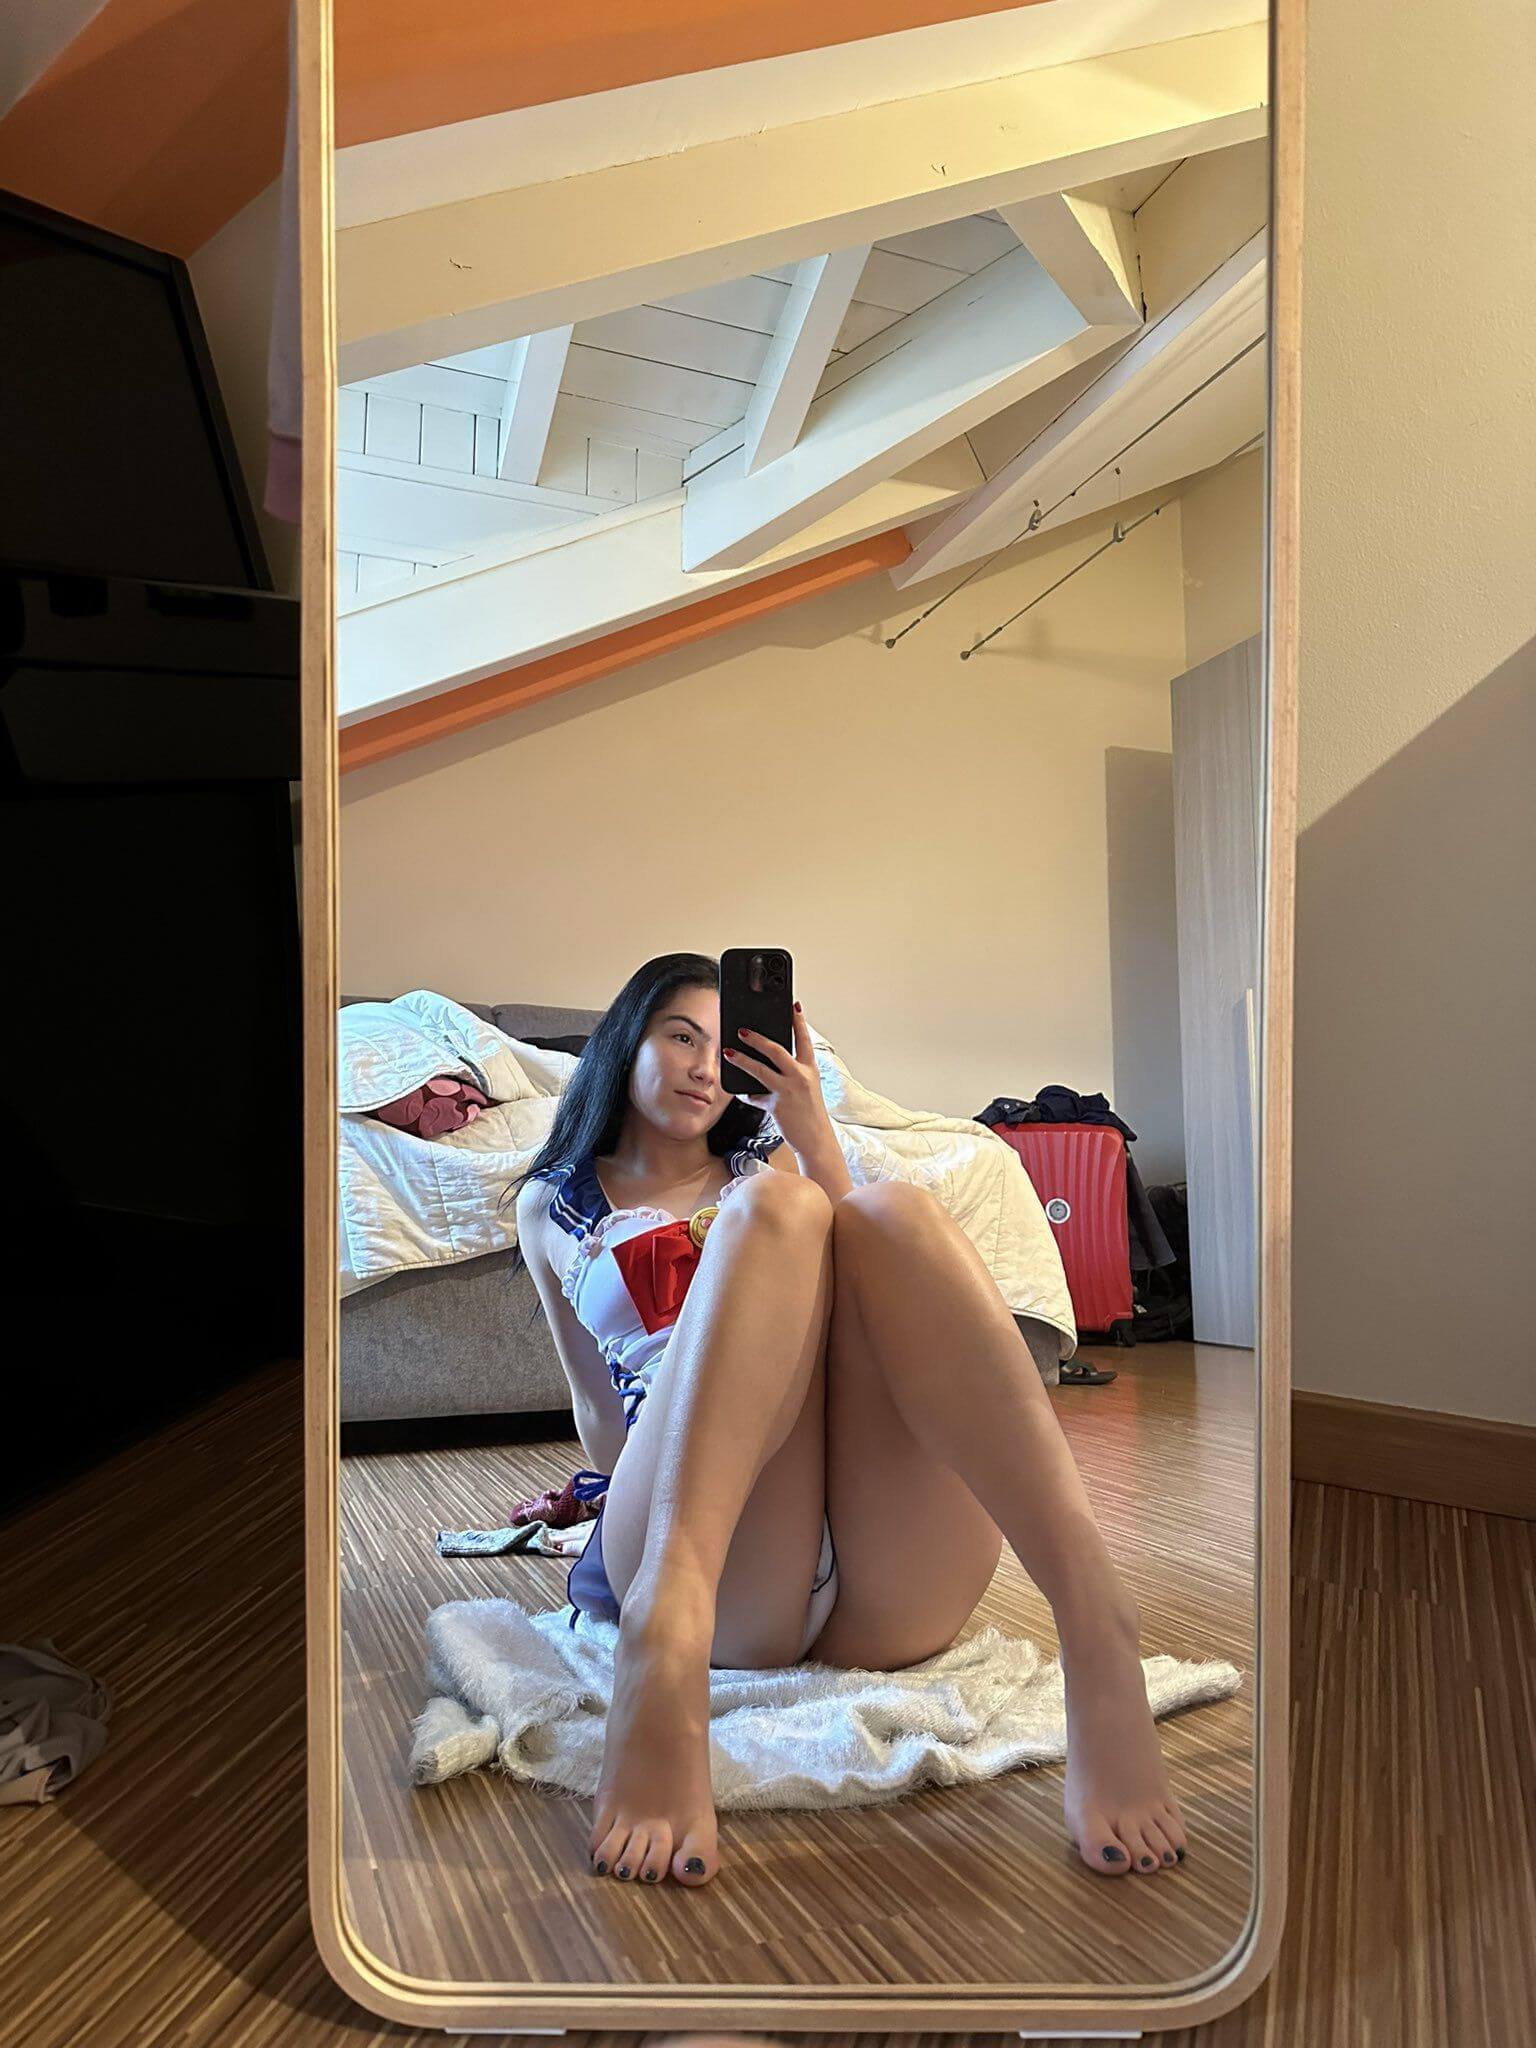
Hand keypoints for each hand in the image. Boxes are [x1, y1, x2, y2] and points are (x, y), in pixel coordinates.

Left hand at [722, 1002, 835, 1157]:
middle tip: (742, 1030)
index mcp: (810, 1069)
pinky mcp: (776, 1105)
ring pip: (760, 1069)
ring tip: (728, 1052)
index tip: (793, 1005)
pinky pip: (754, 1096)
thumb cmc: (810, 1114)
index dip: (798, 1021)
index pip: (804, 1039)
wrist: (817, 1140)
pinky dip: (745, 1092)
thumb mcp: (807, 1088)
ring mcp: (788, 1090)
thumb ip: (790, 1074)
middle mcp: (801, 1076)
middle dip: (757, 1038)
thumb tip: (767, 1063)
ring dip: (742, 1059)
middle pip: (776, 1050)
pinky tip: (738, 1090)